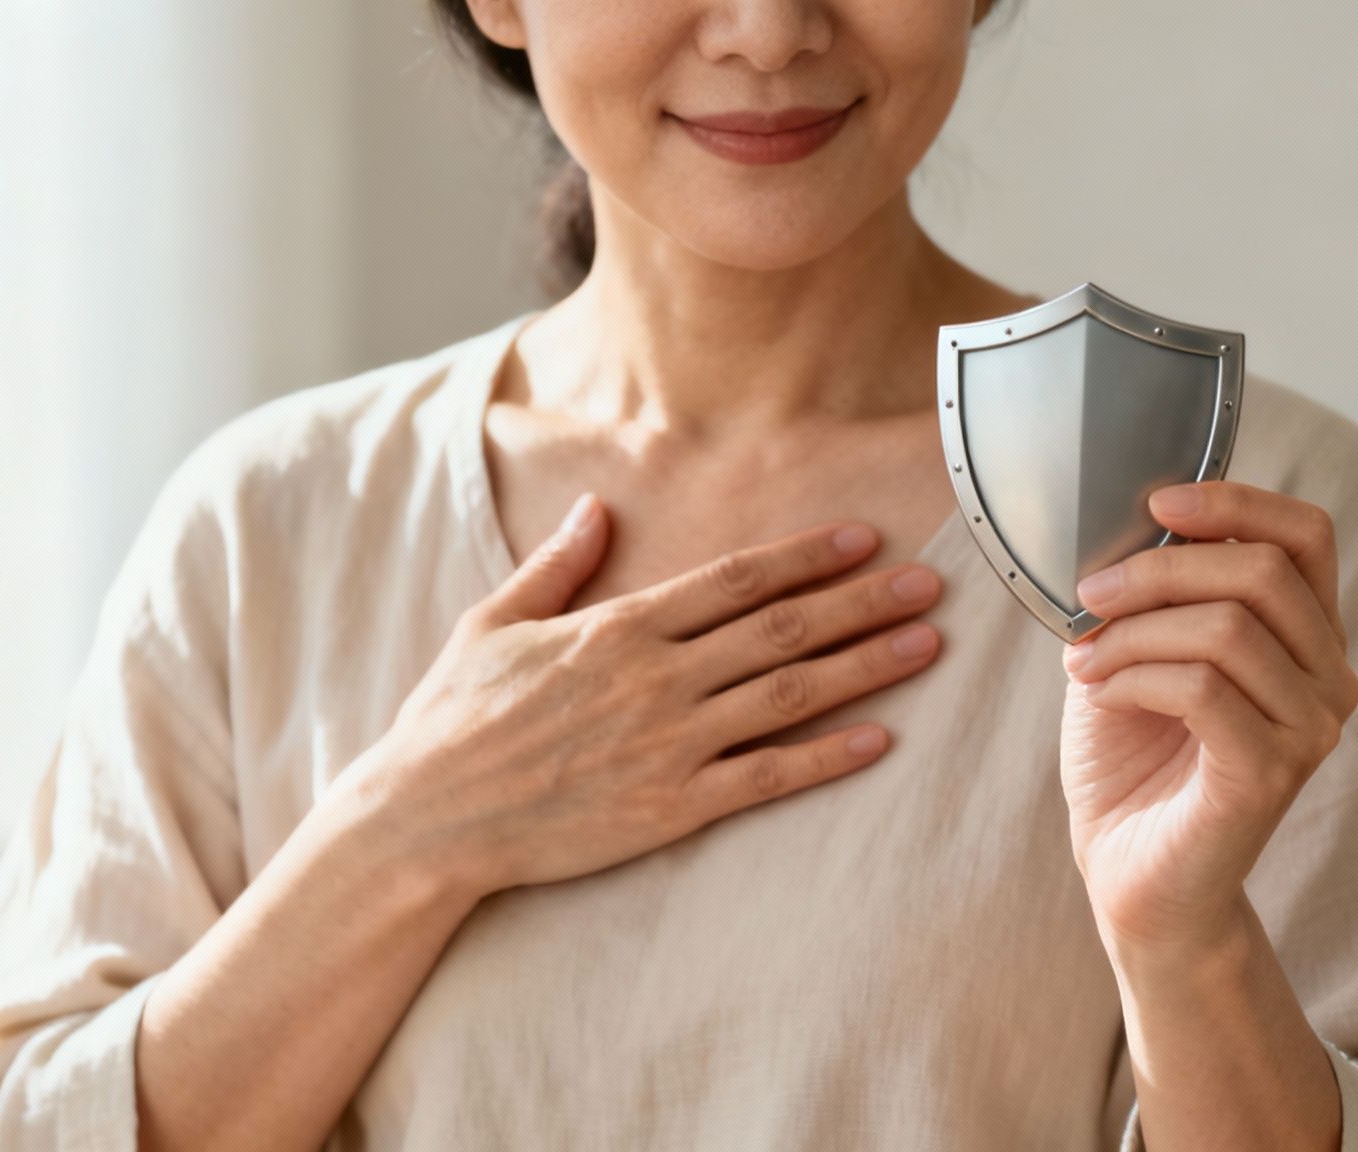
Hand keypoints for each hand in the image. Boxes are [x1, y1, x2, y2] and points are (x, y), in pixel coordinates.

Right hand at [343, 492, 944, 898]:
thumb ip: (557, 566)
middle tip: (930, 584)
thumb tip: (597, 508)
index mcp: (619, 625)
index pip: (735, 581)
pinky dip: (826, 757)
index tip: (862, 540)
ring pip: (789, 695)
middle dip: (863, 602)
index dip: (805, 557)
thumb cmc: (453, 719)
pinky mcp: (671, 807)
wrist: (427, 817)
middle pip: (782, 629)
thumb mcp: (494, 622)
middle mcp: (656, 676)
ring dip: (865, 667)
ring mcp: (668, 742)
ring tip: (925, 646)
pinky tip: (879, 739)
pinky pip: (766, 778)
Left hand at [1056, 481, 1357, 955]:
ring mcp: (1310, 728)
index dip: (1236, 500)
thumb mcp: (1134, 652)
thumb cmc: (1131, 762)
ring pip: (1226, 628)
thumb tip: (1131, 529)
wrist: (1127, 872)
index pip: (1307, 535)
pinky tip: (1103, 696)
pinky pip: (1202, 689)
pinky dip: (1135, 678)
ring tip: (1086, 661)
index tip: (1156, 503)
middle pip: (1263, 571)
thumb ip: (1153, 594)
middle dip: (1158, 570)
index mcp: (1305, 637)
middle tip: (1089, 598)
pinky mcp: (1271, 772)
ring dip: (1133, 633)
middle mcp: (1327, 678)